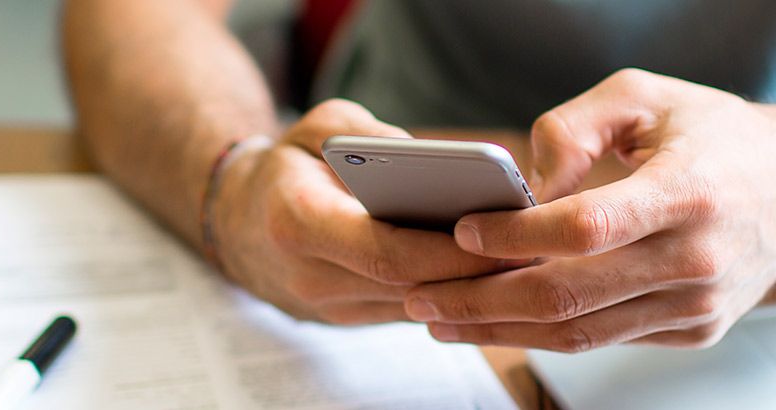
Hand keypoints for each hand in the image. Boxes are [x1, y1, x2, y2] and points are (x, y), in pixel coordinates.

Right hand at [210, 99, 505, 323]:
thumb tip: (433, 159)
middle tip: (540, 250)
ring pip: (415, 306)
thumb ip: (372, 135)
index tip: (504, 236)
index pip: (387, 252)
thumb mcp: (319, 125)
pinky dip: (450, 290)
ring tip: (530, 258)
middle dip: (478, 272)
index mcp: (297, 222)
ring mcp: (328, 307)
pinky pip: (408, 310)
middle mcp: (310, 276)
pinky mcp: (347, 318)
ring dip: (471, 286)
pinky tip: (493, 268)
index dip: (449, 252)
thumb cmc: (286, 163)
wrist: (235, 217)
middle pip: (411, 286)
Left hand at [405, 69, 775, 351]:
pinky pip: (607, 339)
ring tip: (440, 320)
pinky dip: (546, 334)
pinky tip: (498, 321)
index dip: (516, 237)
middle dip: (482, 300)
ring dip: (501, 331)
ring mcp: (699, 304)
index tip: (461, 232)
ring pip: (581, 332)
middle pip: (570, 294)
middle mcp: (699, 258)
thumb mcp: (644, 94)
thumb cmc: (714, 130)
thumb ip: (572, 129)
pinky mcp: (696, 331)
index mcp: (690, 191)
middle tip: (420, 295)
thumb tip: (520, 190)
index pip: (587, 228)